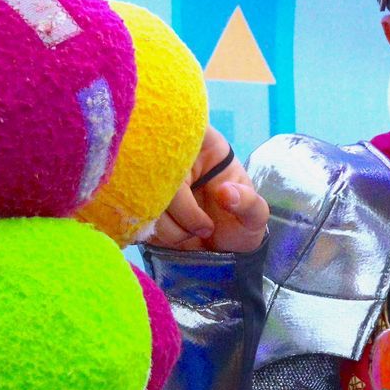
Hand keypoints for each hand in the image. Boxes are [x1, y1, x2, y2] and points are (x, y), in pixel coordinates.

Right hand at [147, 125, 269, 252]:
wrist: (222, 253)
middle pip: (158, 173)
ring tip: (192, 237)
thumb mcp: (254, 215)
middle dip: (181, 210)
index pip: (179, 136)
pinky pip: (135, 216)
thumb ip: (248, 202)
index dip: (180, 164)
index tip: (196, 192)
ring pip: (144, 198)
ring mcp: (150, 181)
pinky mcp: (138, 205)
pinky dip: (154, 234)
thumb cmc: (239, 224)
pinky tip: (175, 242)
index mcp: (200, 145)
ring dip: (168, 228)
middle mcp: (171, 157)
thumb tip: (225, 192)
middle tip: (204, 228)